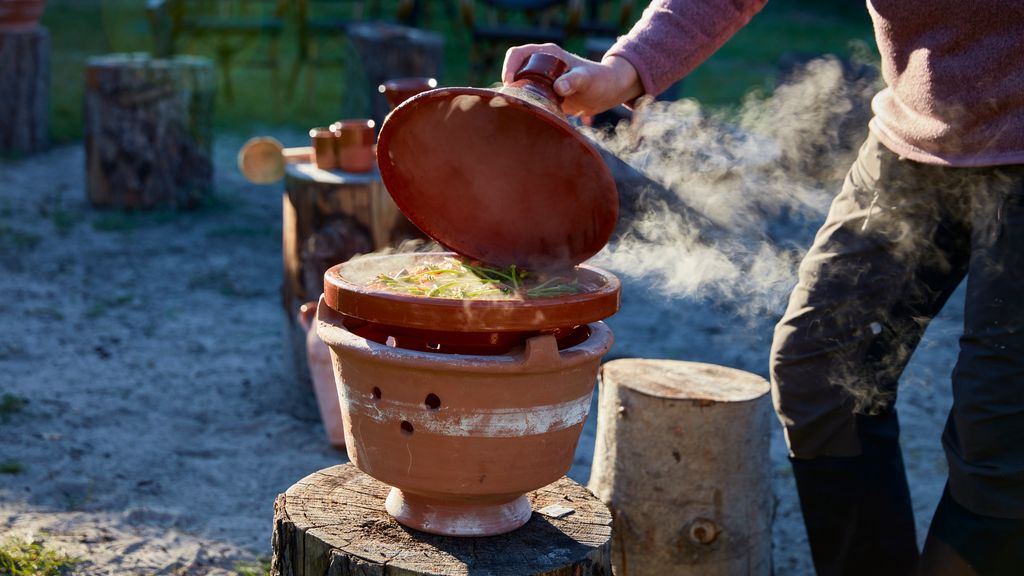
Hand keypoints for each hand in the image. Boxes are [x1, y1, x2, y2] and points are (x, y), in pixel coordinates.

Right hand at [502, 43, 642, 116]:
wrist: (609, 91)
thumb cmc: (600, 80)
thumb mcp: (587, 79)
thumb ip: (574, 80)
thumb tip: (558, 87)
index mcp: (547, 54)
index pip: (517, 54)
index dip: (509, 67)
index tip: (510, 83)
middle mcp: (541, 65)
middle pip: (514, 72)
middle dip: (509, 86)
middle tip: (513, 103)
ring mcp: (542, 81)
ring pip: (519, 87)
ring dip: (516, 98)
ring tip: (519, 113)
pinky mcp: (545, 95)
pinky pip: (529, 99)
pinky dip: (525, 107)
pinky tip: (529, 118)